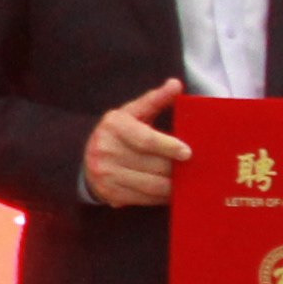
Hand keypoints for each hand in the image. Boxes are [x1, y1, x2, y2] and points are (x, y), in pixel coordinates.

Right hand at [82, 79, 189, 209]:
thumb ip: (155, 100)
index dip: (168, 146)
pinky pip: (144, 199)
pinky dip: (161, 197)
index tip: (188, 153)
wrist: (87, 159)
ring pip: (150, 185)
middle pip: (152, 164)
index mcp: (114, 126)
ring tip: (187, 181)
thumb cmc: (119, 133)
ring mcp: (106, 174)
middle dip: (175, 168)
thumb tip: (176, 84)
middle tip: (195, 169)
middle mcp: (106, 150)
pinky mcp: (110, 194)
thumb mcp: (132, 113)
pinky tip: (172, 192)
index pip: (146, 139)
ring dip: (172, 185)